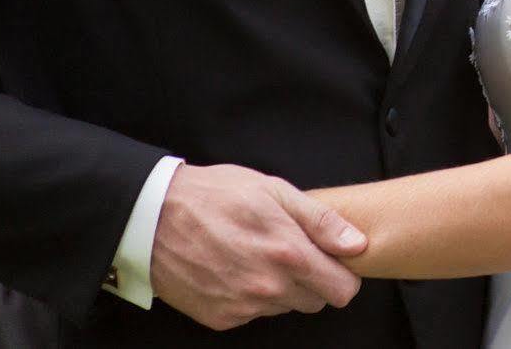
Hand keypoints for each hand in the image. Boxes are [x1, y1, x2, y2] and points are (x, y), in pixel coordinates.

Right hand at [149, 164, 368, 330]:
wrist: (153, 217)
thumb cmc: (217, 195)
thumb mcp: (276, 191)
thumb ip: (321, 222)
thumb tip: (357, 245)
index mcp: (289, 254)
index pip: (342, 290)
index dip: (342, 274)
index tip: (330, 259)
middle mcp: (268, 287)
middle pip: (316, 302)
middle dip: (311, 280)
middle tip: (289, 250)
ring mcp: (243, 307)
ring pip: (285, 307)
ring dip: (281, 288)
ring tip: (257, 254)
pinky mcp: (220, 318)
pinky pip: (254, 313)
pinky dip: (251, 296)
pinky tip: (235, 268)